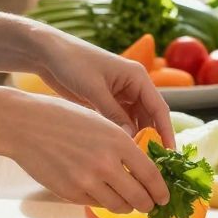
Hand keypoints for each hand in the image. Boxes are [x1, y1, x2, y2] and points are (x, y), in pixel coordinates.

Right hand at [0, 90, 171, 210]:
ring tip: (126, 200)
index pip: (151, 176)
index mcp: (118, 141)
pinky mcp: (70, 193)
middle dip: (147, 204)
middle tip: (149, 204)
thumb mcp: (100, 123)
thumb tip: (144, 169)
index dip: (161, 191)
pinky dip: (102, 201)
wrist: (25, 125)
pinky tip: (100, 192)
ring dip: (125, 205)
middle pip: (139, 198)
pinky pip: (96, 204)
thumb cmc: (63, 119)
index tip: (164, 197)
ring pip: (119, 206)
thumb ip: (122, 145)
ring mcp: (87, 181)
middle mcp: (106, 164)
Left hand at [29, 29, 175, 148]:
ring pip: (136, 122)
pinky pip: (121, 122)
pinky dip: (122, 135)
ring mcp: (120, 95)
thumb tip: (131, 140)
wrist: (47, 53)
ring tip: (136, 161)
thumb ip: (113, 114)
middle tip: (152, 164)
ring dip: (137, 139)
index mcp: (137, 77)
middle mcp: (133, 86)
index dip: (166, 131)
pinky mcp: (107, 102)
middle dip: (152, 139)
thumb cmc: (72, 63)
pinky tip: (120, 152)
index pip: (159, 108)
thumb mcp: (94, 89)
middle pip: (150, 117)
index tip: (170, 153)